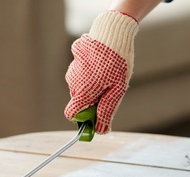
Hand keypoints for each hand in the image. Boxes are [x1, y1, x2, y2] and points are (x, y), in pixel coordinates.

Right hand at [64, 11, 138, 133]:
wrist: (112, 32)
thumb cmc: (117, 62)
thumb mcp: (117, 90)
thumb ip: (107, 111)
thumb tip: (100, 130)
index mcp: (82, 92)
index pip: (72, 114)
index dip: (82, 119)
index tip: (95, 117)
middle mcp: (73, 82)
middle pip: (79, 100)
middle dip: (92, 100)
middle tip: (110, 91)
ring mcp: (73, 69)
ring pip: (81, 85)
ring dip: (92, 85)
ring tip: (109, 73)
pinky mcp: (75, 58)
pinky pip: (82, 71)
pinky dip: (91, 71)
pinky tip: (103, 62)